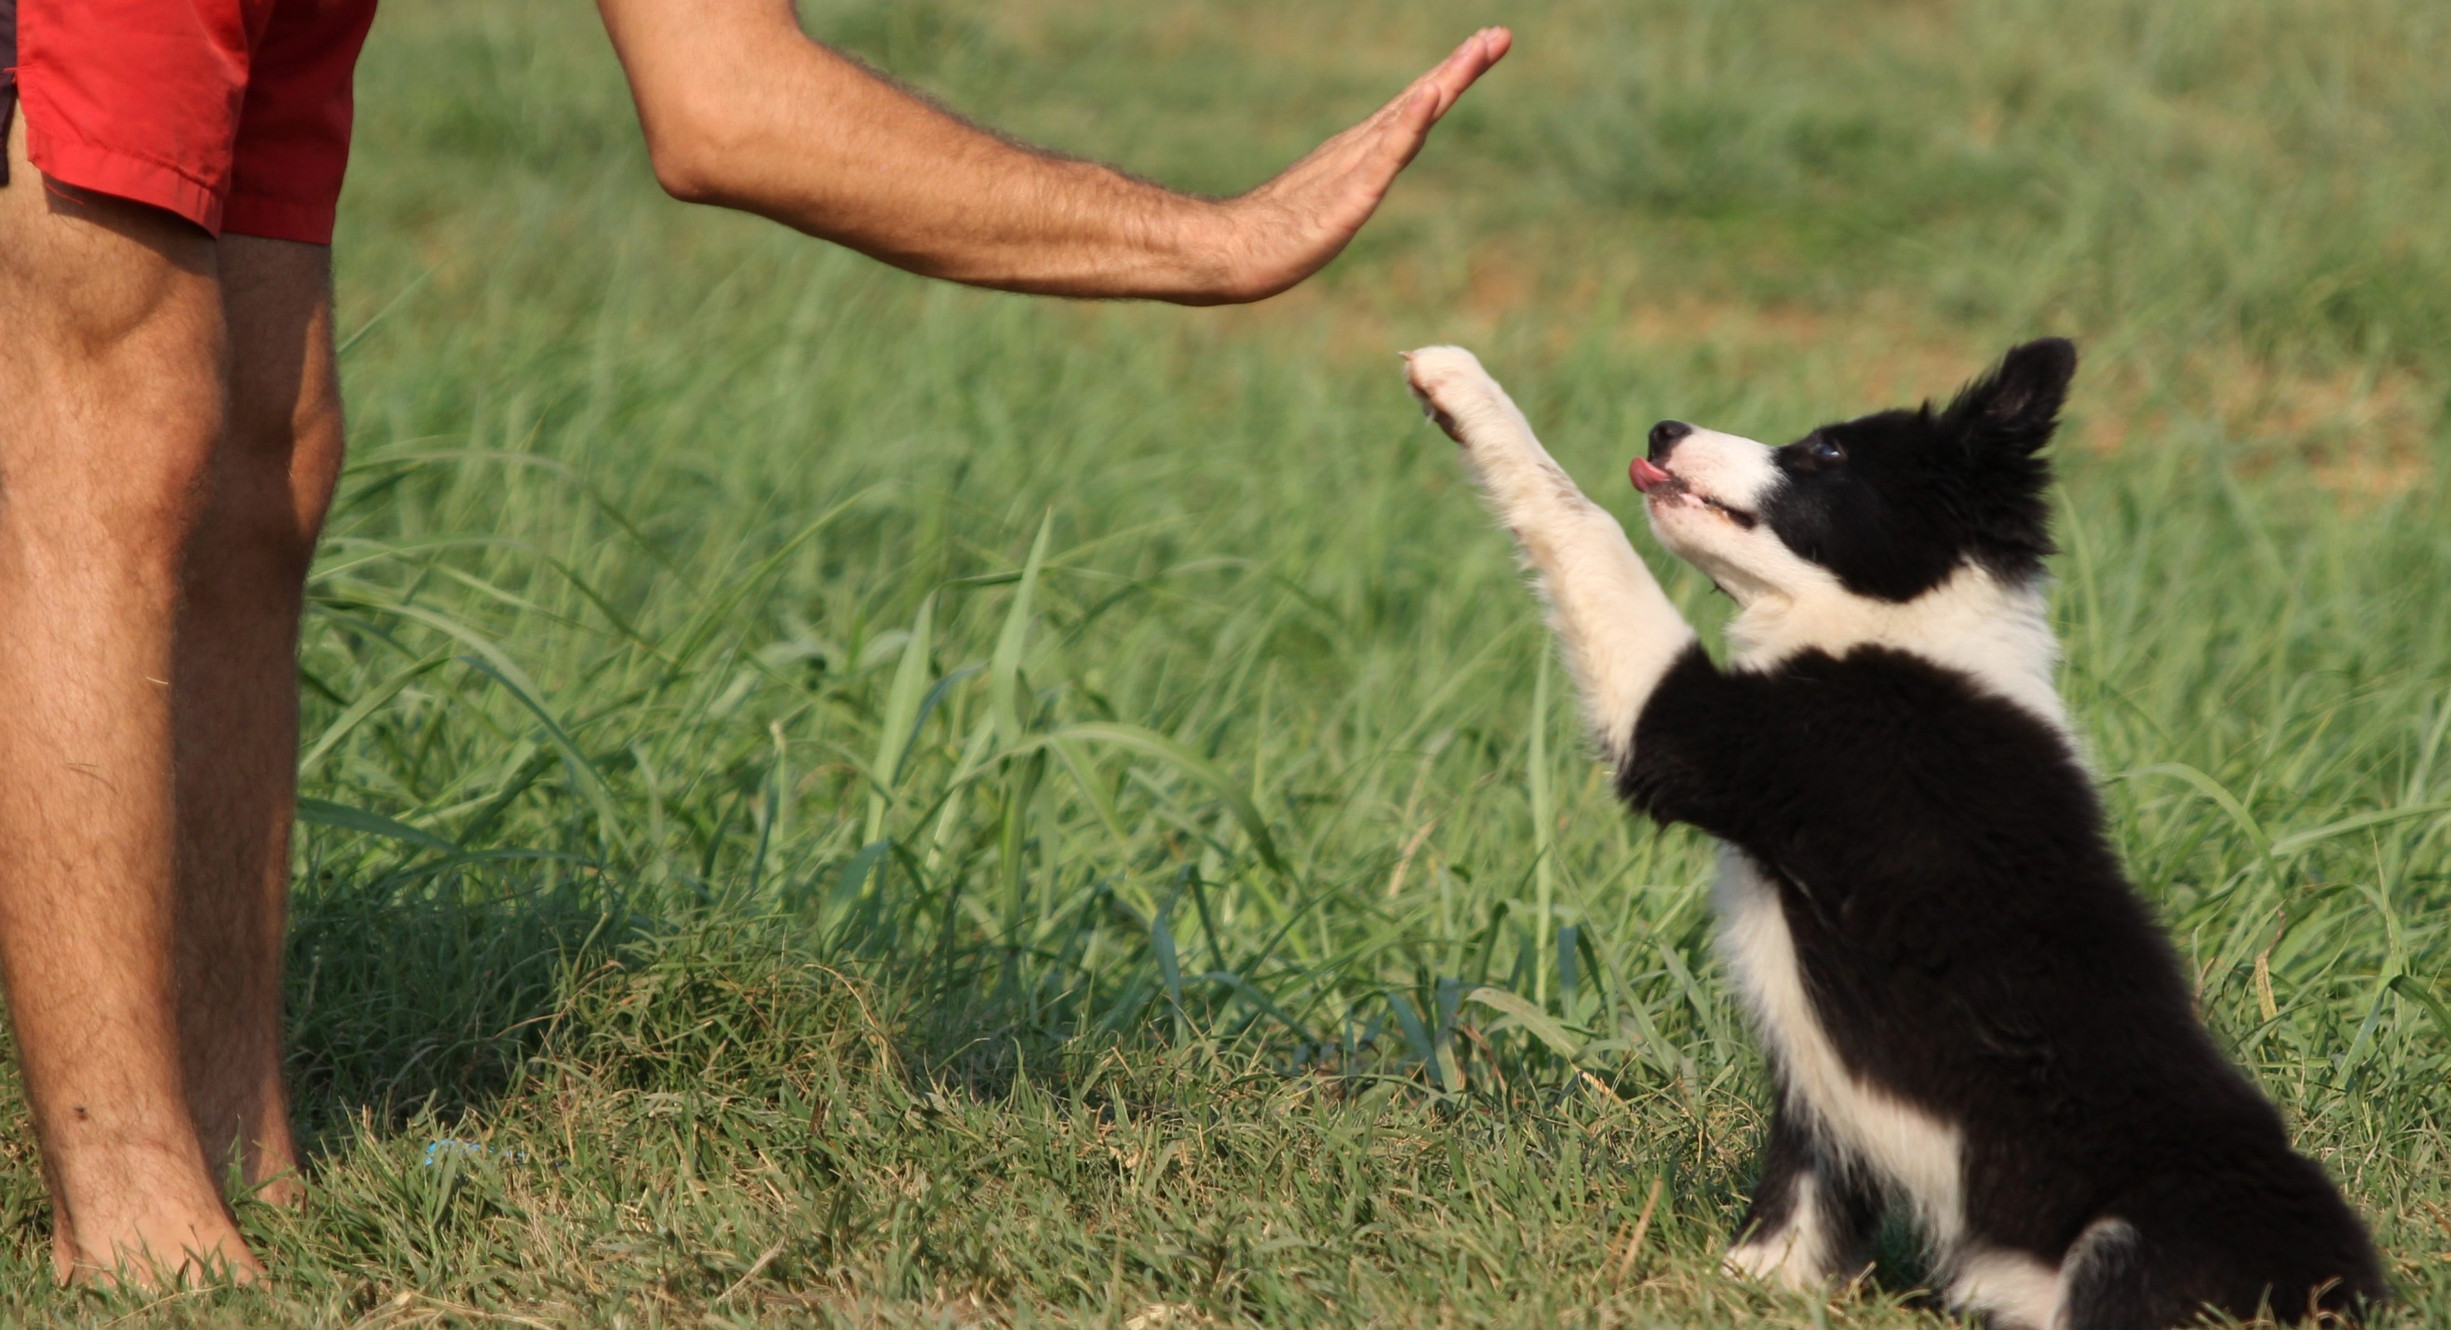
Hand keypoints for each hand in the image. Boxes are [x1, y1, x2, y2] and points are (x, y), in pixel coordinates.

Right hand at [1192, 28, 1510, 304]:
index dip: (1449, 79)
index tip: (1482, 48)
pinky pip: (1385, 154)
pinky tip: (1430, 97)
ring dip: (1446, 82)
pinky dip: (1410, 123)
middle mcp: (1359, 150)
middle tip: (1498, 35)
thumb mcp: (1321, 212)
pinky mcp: (1348, 195)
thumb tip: (1354, 192)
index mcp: (1357, 155)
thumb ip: (1340, 195)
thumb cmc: (1266, 238)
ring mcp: (1353, 168)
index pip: (1413, 111)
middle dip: (1461, 68)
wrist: (1226, 251)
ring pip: (1410, 117)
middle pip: (1420, 102)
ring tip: (1478, 50)